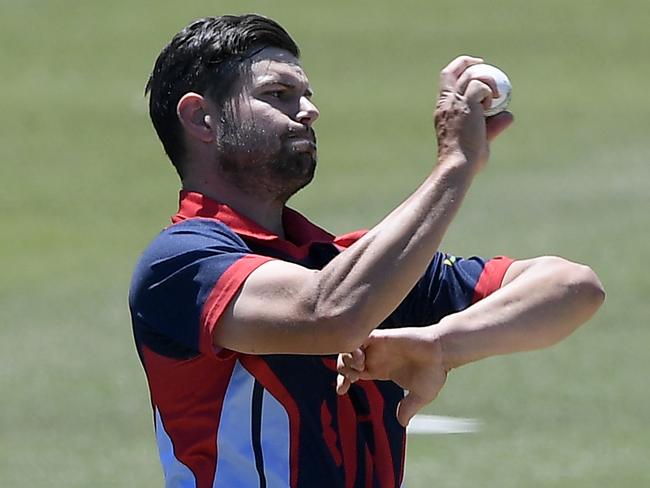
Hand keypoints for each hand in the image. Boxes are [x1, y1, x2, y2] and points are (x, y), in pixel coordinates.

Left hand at [337, 327, 448, 426]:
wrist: (442, 353)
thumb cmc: (434, 372)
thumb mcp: (420, 396)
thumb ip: (409, 408)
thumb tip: (402, 424)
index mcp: (381, 369)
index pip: (353, 372)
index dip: (344, 380)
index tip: (341, 391)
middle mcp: (376, 357)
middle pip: (346, 359)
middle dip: (341, 370)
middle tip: (349, 381)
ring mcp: (378, 346)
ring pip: (349, 347)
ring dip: (346, 358)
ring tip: (358, 370)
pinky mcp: (382, 336)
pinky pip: (359, 337)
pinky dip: (354, 347)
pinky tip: (362, 360)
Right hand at [434, 55, 513, 170]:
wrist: (458, 165)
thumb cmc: (466, 159)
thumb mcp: (481, 139)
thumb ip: (493, 126)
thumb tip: (509, 115)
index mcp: (443, 109)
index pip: (446, 81)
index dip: (459, 69)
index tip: (473, 68)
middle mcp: (446, 103)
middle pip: (451, 70)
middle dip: (467, 62)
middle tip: (482, 64)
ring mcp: (455, 103)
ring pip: (471, 75)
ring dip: (486, 81)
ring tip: (494, 97)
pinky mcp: (467, 105)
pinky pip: (481, 86)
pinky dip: (489, 92)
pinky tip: (491, 106)